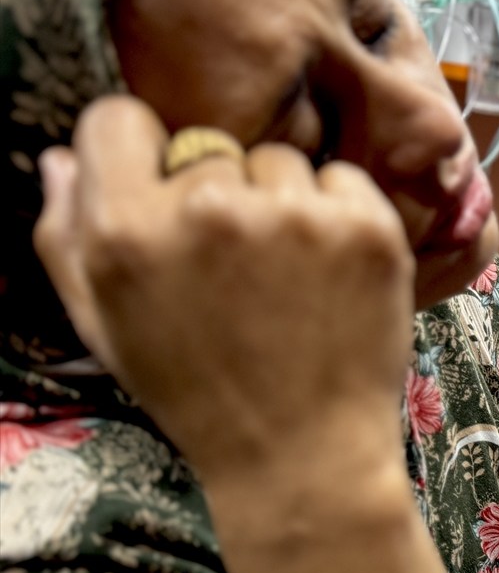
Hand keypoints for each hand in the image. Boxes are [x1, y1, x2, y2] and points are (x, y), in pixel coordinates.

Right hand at [34, 95, 414, 482]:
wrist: (303, 454)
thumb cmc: (196, 392)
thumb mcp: (107, 326)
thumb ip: (65, 236)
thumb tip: (59, 157)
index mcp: (126, 231)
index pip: (118, 119)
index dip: (137, 153)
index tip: (161, 191)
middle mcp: (208, 210)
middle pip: (207, 145)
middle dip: (216, 193)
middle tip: (236, 268)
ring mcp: (295, 215)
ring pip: (278, 163)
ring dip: (281, 205)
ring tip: (287, 278)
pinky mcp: (365, 226)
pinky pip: (342, 179)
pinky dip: (339, 215)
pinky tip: (332, 273)